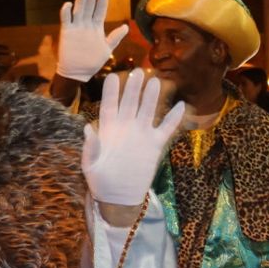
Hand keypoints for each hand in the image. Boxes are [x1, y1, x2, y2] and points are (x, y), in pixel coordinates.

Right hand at [56, 0, 128, 81]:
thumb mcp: (107, 48)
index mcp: (96, 28)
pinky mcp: (66, 32)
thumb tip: (126, 26)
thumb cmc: (93, 61)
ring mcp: (76, 28)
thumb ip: (115, 37)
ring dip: (80, 2)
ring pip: (78, 11)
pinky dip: (66, 12)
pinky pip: (65, 20)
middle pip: (89, 9)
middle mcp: (86, 25)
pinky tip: (68, 5)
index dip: (101, 4)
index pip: (100, 12)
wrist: (77, 72)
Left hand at [82, 70, 184, 205]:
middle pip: (130, 103)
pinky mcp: (155, 145)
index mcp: (108, 129)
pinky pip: (166, 128)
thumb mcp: (90, 164)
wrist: (118, 196)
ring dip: (152, 97)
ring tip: (156, 82)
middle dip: (133, 88)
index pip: (109, 106)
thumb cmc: (99, 179)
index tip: (112, 76)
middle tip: (138, 71)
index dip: (111, 92)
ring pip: (148, 110)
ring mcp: (141, 134)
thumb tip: (87, 129)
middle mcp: (126, 127)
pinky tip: (181, 105)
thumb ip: (90, 147)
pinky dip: (174, 118)